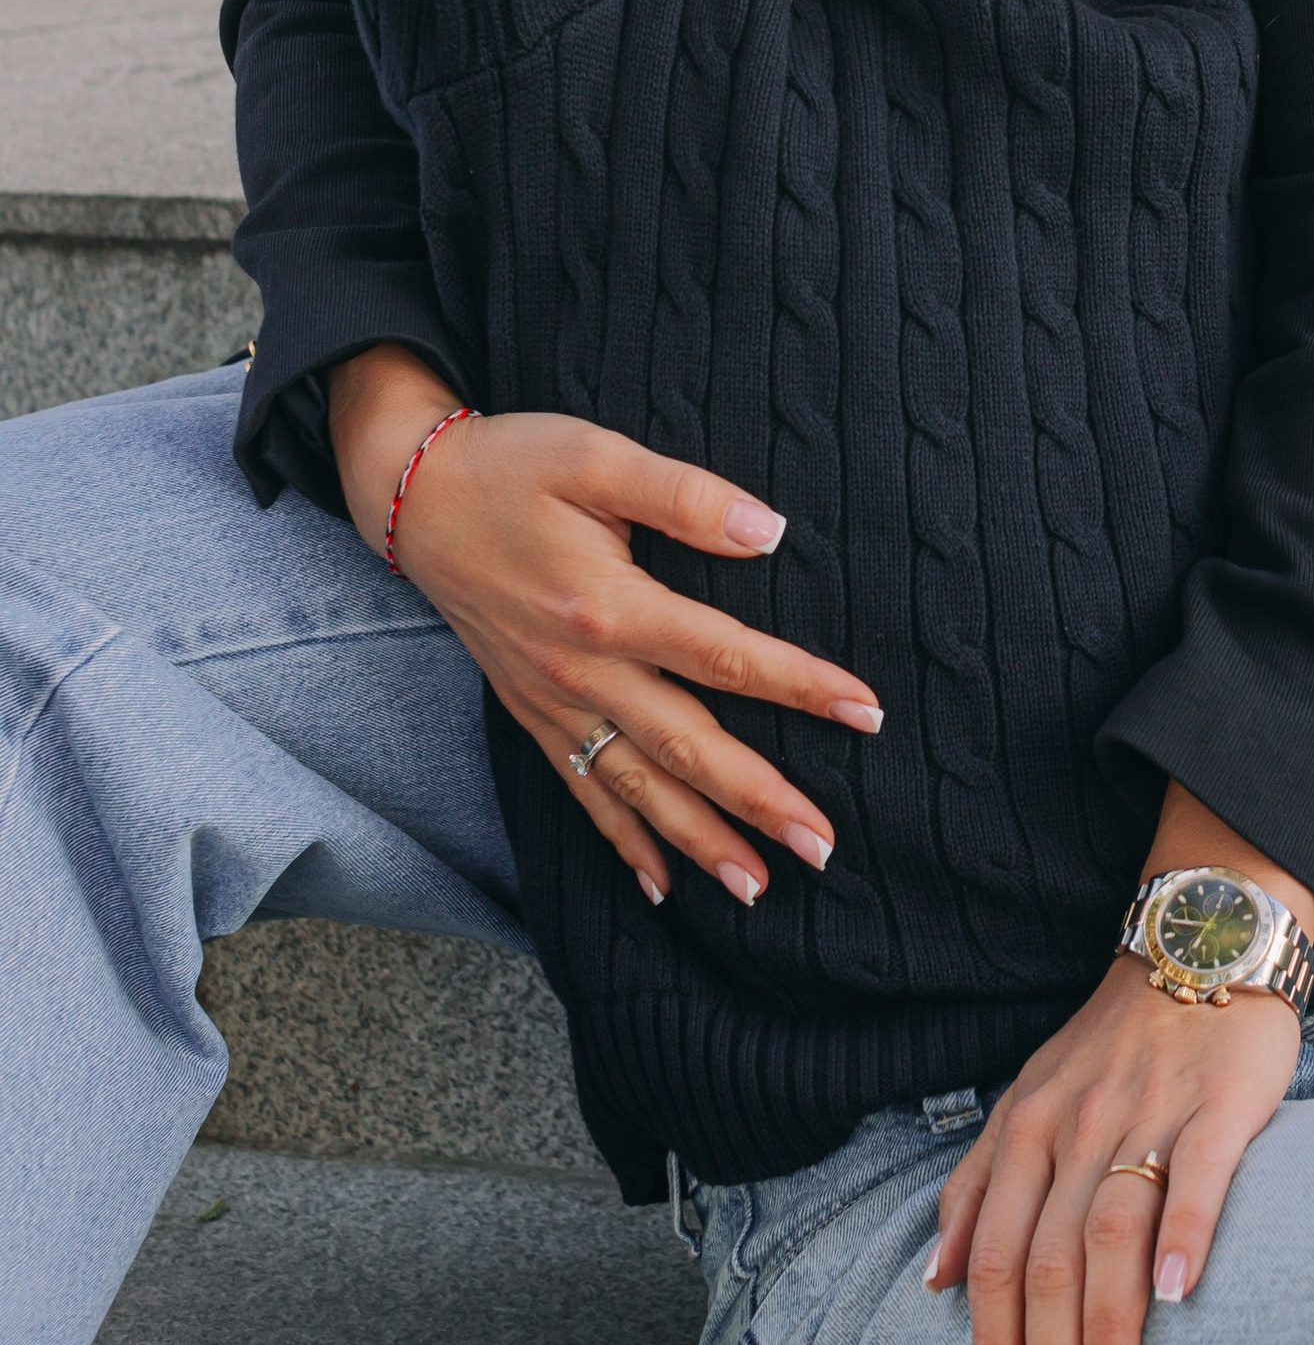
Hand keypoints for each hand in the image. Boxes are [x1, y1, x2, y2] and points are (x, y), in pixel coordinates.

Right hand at [329, 345, 879, 906]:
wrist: (418, 498)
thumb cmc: (514, 465)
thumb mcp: (597, 456)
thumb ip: (684, 495)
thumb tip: (770, 532)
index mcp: (609, 605)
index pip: (724, 656)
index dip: (799, 685)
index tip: (865, 712)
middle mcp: (582, 669)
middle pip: (686, 747)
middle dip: (758, 801)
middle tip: (823, 845)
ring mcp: (554, 700)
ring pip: (637, 788)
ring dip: (699, 841)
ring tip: (758, 887)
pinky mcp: (532, 712)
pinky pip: (582, 791)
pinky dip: (622, 843)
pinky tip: (659, 886)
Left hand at [927, 787, 1313, 1344]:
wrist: (1199, 943)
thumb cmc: (1115, 1040)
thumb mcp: (1027, 1096)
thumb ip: (979, 1183)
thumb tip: (936, 1281)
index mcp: (1026, 1130)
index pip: (997, 1259)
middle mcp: (1076, 1128)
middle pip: (1047, 1260)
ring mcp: (1146, 1115)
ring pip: (1110, 1231)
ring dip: (1104, 1323)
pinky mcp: (1217, 1105)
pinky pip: (1193, 1174)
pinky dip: (1183, 1233)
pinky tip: (1180, 1294)